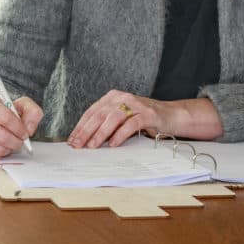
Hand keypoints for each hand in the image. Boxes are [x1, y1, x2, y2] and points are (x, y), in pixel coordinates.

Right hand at [0, 96, 41, 162]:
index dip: (19, 129)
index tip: (25, 134)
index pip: (6, 118)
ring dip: (6, 150)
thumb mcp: (22, 107)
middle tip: (18, 142)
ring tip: (8, 145)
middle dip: (14, 142)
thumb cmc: (6, 114)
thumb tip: (28, 128)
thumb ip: (32, 112)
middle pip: (0, 136)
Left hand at [67, 91, 222, 147]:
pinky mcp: (148, 114)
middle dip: (86, 131)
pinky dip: (120, 134)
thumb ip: (106, 125)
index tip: (72, 140)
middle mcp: (122, 98)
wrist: (171, 115)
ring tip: (93, 146)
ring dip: (101, 133)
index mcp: (112, 97)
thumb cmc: (143, 119)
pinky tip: (113, 144)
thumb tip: (85, 141)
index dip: (80, 126)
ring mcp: (136, 104)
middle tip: (78, 145)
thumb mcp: (122, 119)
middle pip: (99, 114)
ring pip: (113, 118)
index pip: (91, 112)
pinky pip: (131, 124)